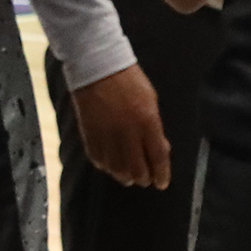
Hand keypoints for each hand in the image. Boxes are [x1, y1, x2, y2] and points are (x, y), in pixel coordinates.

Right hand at [73, 65, 169, 188]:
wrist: (97, 67)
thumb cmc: (130, 82)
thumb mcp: (151, 102)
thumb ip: (155, 129)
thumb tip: (161, 151)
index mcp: (147, 121)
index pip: (157, 158)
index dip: (161, 175)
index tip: (162, 183)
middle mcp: (127, 132)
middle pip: (136, 170)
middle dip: (143, 178)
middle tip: (146, 179)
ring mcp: (106, 135)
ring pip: (117, 170)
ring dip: (125, 176)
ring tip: (129, 175)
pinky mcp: (89, 136)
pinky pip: (99, 161)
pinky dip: (108, 167)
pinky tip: (112, 164)